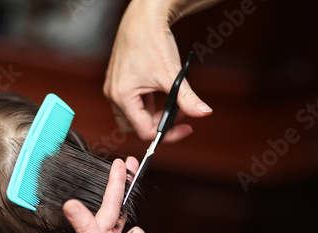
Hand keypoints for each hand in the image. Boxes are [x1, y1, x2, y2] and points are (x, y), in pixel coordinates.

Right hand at [104, 0, 214, 142]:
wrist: (143, 17)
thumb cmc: (151, 40)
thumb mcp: (171, 74)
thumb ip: (187, 99)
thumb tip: (203, 113)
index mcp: (122, 96)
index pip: (145, 131)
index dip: (168, 132)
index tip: (185, 126)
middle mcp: (114, 94)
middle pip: (136, 126)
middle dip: (159, 123)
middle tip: (177, 114)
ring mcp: (115, 87)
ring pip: (134, 114)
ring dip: (154, 112)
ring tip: (172, 99)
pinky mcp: (119, 80)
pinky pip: (132, 101)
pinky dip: (148, 102)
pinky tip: (161, 90)